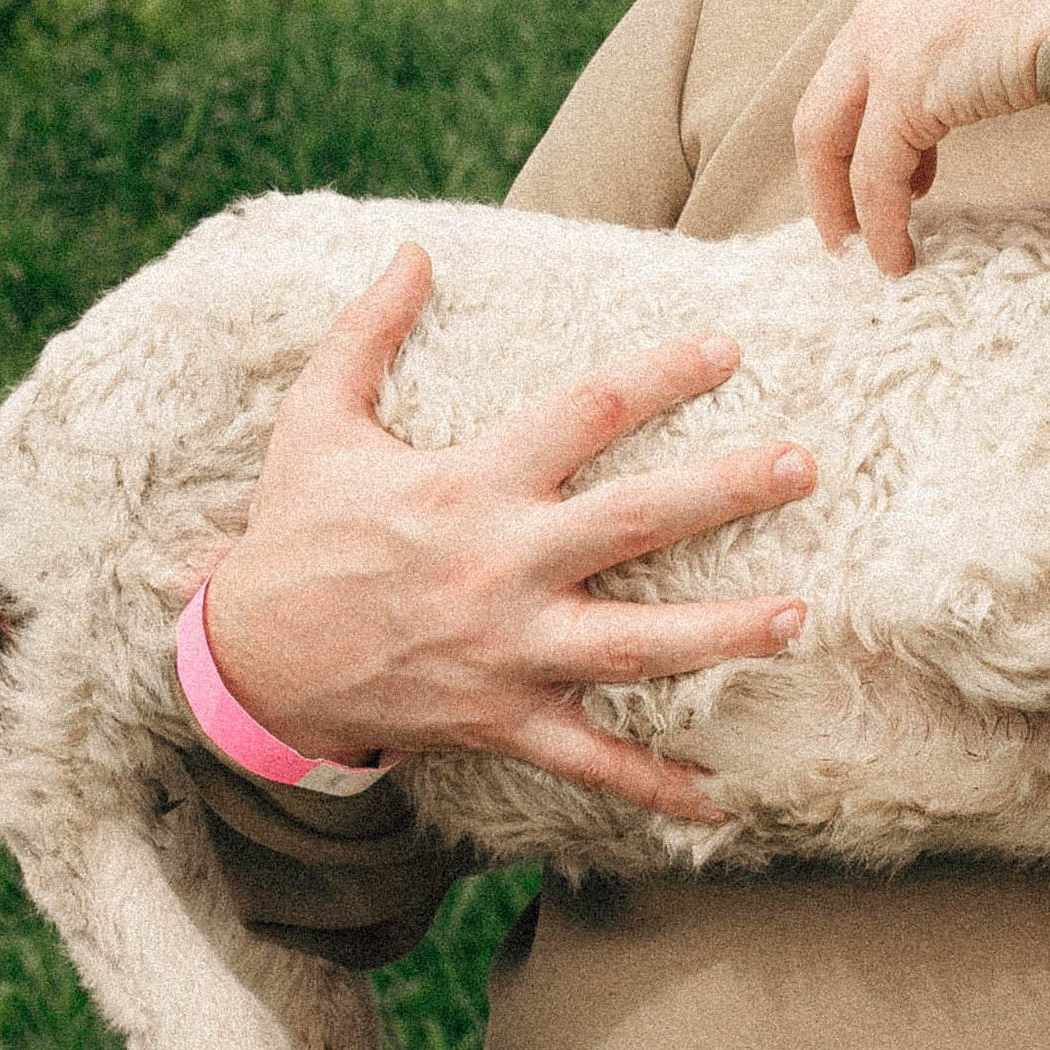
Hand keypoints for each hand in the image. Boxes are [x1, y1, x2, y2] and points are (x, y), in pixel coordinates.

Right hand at [196, 245, 816, 814]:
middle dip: (724, 491)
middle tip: (802, 464)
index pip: (585, 412)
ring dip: (721, 634)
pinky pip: (589, 762)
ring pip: (633, 644)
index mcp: (468, 483)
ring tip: (801, 617)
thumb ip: (367, 330)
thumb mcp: (315, 421)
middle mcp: (500, 565)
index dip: (659, 375)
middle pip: (634, 522)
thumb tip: (412, 249)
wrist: (247, 663)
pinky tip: (721, 801)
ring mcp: (506, 650)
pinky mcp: (501, 719)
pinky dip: (654, 787)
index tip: (729, 346)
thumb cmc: (293, 534)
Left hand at [794, 0, 1049, 272]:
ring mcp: (887, 42)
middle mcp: (886, 1)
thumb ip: (1018, 18)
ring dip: (840, 201)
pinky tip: (895, 257)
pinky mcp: (906, 89)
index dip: (876, 116)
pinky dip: (878, 222)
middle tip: (849, 219)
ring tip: (861, 251)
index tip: (912, 166)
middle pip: (828, 96)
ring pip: (827, 134)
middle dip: (831, 166)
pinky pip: (874, 173)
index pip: (868, 53)